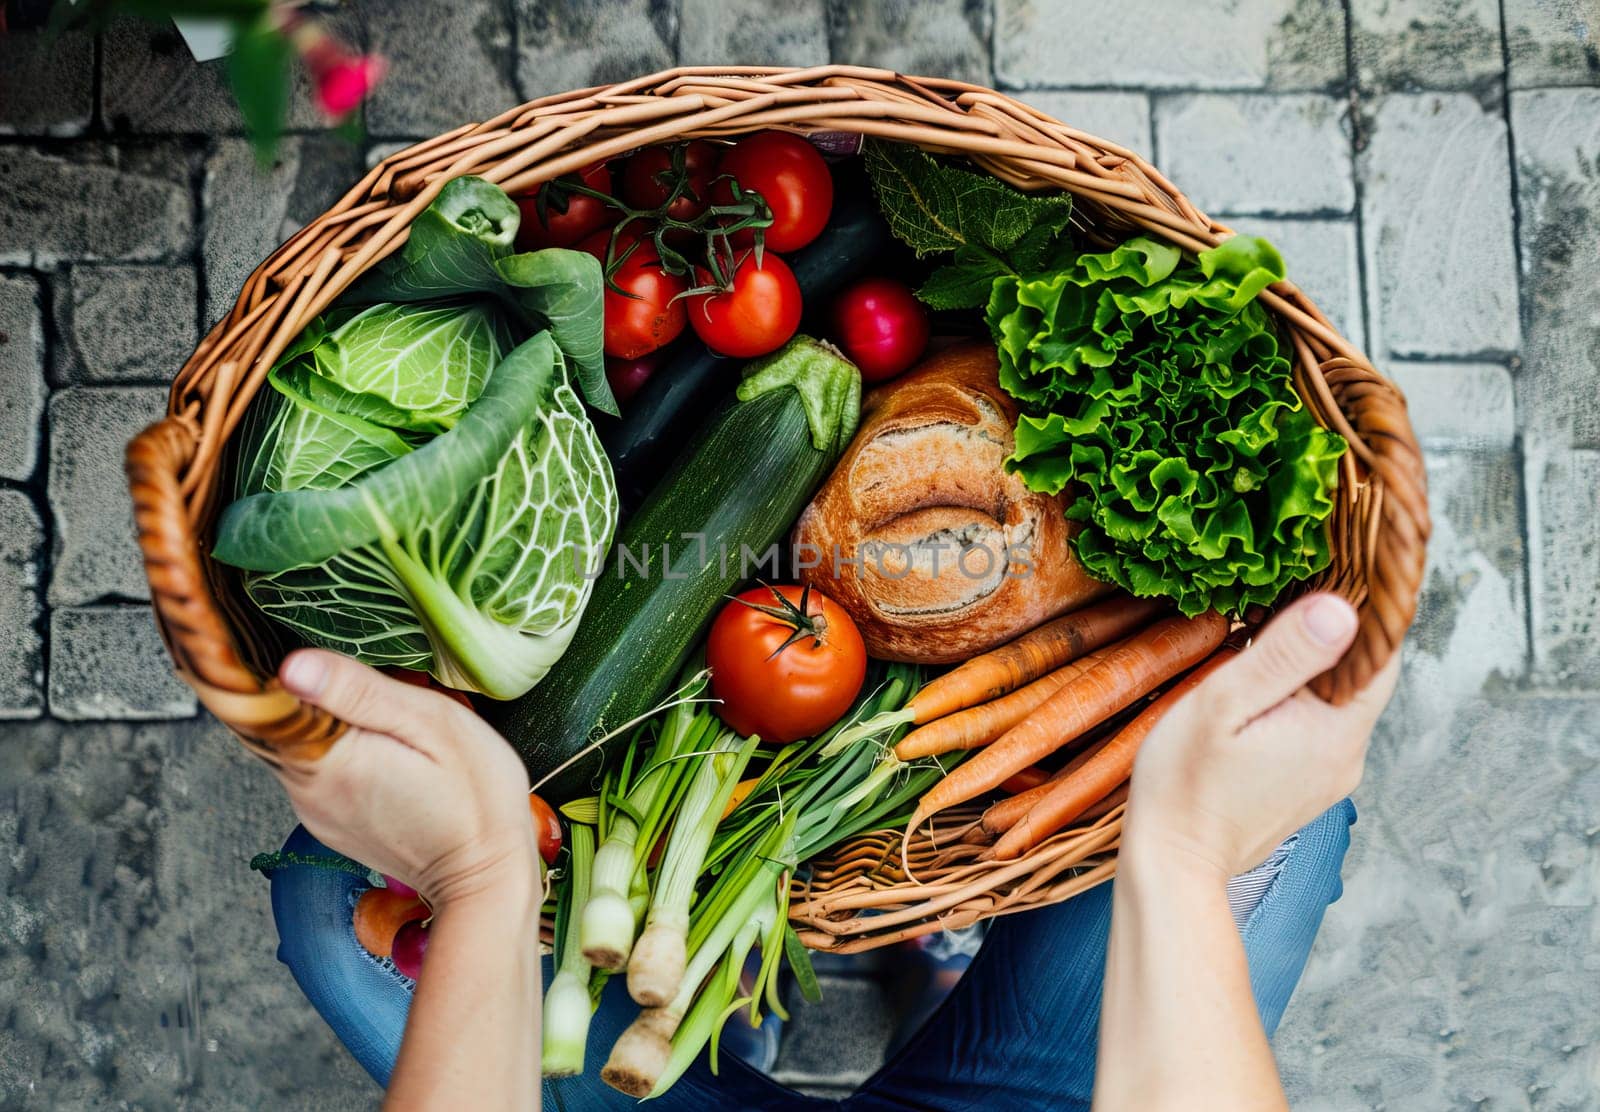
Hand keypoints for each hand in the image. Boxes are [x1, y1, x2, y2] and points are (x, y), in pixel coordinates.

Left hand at [272, 650, 539, 907]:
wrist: (486, 879)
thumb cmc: (474, 797)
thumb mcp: (432, 724)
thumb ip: (361, 692)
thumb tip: (289, 665)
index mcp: (325, 759)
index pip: (260, 702)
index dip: (263, 662)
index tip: (271, 630)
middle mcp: (305, 790)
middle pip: (274, 721)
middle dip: (292, 685)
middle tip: (325, 653)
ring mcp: (315, 810)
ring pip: (292, 743)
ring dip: (312, 714)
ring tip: (354, 692)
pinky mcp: (331, 822)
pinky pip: (311, 768)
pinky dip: (326, 743)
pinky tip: (364, 733)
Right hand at [1123, 592, 1399, 880]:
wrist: (1172, 864)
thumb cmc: (1185, 785)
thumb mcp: (1224, 705)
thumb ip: (1283, 655)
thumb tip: (1342, 608)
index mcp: (1337, 731)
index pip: (1382, 652)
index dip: (1366, 607)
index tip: (1340, 567)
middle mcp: (1347, 756)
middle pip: (1358, 675)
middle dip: (1329, 635)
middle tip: (1287, 595)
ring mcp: (1329, 776)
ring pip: (1334, 702)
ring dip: (1307, 671)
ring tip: (1262, 643)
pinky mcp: (1306, 787)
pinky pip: (1315, 728)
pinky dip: (1295, 702)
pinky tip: (1256, 696)